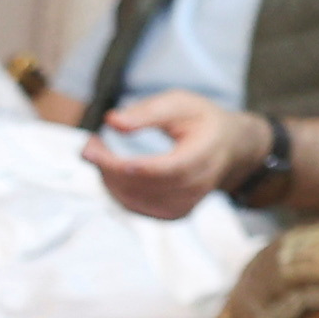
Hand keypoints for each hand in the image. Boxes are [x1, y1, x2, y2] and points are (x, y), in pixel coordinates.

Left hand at [83, 91, 263, 221]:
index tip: (92, 147)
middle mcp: (197, 186)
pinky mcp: (174, 214)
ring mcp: (186, 204)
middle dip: (106, 167)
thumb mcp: (180, 103)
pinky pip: (137, 208)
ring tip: (96, 152)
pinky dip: (116, 190)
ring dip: (107, 179)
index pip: (159, 169)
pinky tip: (110, 170)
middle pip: (142, 186)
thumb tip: (112, 121)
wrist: (230, 149)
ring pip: (135, 200)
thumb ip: (147, 111)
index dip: (122, 164)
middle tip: (88, 144)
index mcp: (203, 156)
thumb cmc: (201, 121)